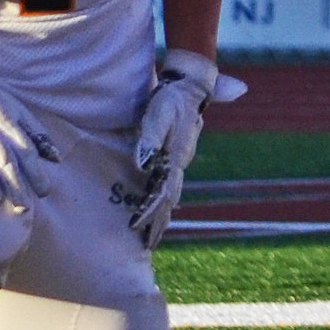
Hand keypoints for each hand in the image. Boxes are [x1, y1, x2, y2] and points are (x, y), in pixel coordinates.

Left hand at [128, 48, 241, 250]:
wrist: (192, 84)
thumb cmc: (172, 99)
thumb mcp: (159, 114)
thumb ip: (150, 138)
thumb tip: (142, 162)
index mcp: (175, 159)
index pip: (161, 193)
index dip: (149, 213)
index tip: (137, 230)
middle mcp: (179, 163)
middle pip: (168, 199)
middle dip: (158, 222)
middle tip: (147, 245)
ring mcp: (179, 160)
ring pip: (170, 193)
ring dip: (162, 214)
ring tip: (154, 234)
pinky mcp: (174, 154)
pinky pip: (168, 183)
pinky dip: (164, 199)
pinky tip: (162, 207)